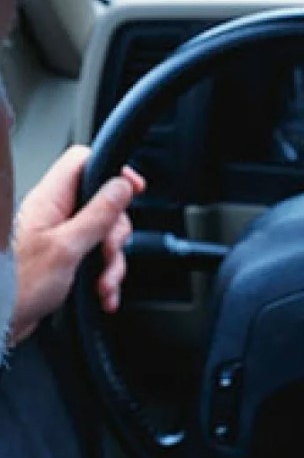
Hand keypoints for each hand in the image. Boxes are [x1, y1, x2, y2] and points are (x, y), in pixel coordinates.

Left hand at [11, 145, 144, 345]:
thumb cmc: (15, 287)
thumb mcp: (66, 248)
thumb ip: (97, 214)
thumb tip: (121, 185)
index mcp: (49, 200)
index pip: (84, 162)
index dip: (112, 171)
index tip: (134, 190)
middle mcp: (54, 214)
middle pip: (104, 204)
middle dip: (115, 234)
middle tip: (108, 253)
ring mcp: (60, 237)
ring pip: (103, 236)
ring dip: (112, 263)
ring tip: (103, 285)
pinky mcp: (64, 260)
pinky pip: (95, 259)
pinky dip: (104, 278)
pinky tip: (102, 294)